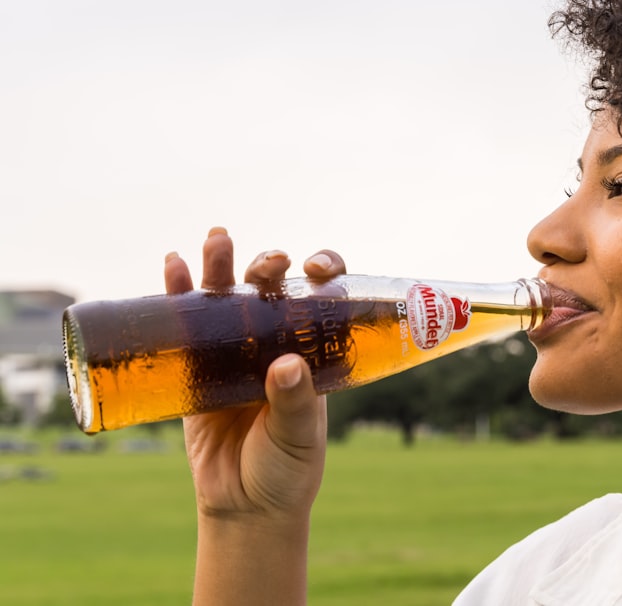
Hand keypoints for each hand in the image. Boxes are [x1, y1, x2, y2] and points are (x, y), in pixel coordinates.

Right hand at [163, 227, 344, 523]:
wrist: (245, 507)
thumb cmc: (287, 469)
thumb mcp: (299, 435)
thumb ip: (294, 402)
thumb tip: (285, 366)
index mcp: (313, 351)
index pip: (323, 298)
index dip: (324, 273)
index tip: (316, 269)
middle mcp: (276, 343)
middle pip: (272, 290)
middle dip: (269, 266)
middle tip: (269, 264)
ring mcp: (235, 352)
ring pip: (228, 298)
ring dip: (221, 265)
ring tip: (218, 237)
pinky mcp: (197, 368)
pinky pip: (186, 325)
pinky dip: (178, 293)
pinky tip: (173, 265)